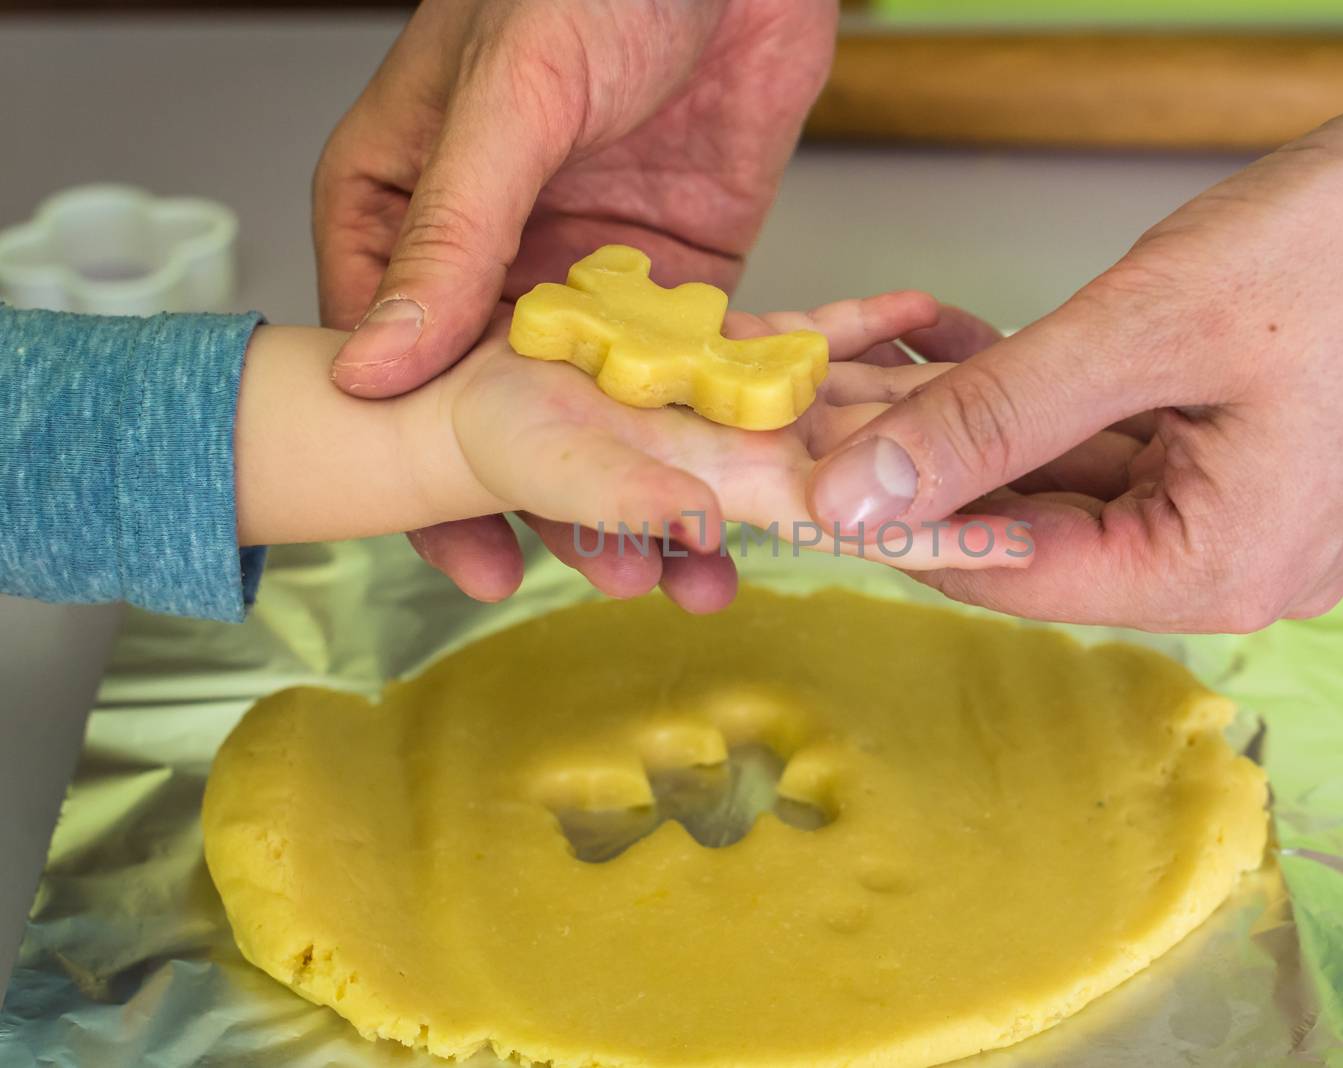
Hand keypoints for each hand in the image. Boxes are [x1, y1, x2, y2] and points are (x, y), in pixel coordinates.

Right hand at [313, 0, 835, 602]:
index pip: (393, 358)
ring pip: (599, 406)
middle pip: (502, 404)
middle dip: (549, 500)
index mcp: (403, 201)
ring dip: (640, 485)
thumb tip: (380, 368)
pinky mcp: (679, 273)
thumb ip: (453, 230)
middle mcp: (491, 249)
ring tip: (682, 564)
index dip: (426, 465)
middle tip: (602, 573)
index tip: (467, 552)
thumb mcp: (510, 97)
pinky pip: (684, 370)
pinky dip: (707, 435)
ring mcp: (587, 267)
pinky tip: (738, 494)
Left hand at [806, 26, 1342, 631]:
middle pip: (1033, 528)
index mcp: (1220, 567)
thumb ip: (995, 415)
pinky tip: (962, 349)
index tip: (802, 480)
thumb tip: (864, 493)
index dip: (896, 523)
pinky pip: (1111, 436)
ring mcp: (1240, 501)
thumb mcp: (1150, 328)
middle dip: (928, 466)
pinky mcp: (1243, 445)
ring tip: (873, 369)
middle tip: (825, 411)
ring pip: (1064, 476)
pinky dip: (1040, 396)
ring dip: (975, 424)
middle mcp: (1230, 556)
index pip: (1011, 571)